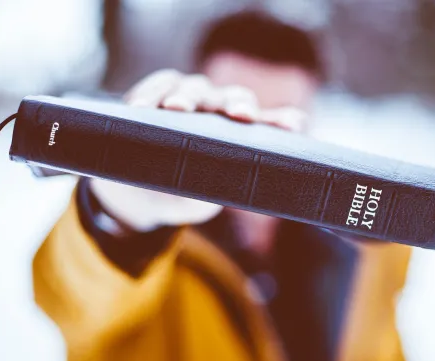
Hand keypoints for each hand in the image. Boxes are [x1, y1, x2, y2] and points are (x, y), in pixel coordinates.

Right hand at [90, 69, 307, 231]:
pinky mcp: (158, 94)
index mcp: (238, 135)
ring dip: (186, 96)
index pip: (265, 123)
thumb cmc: (179, 195)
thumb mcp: (195, 201)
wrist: (140, 192)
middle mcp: (218, 111)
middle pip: (233, 97)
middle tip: (236, 115)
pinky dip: (150, 92)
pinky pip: (159, 84)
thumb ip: (205, 193)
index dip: (280, 120)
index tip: (293, 125)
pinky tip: (140, 105)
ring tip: (175, 108)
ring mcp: (190, 98)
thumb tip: (205, 191)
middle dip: (236, 104)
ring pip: (194, 87)